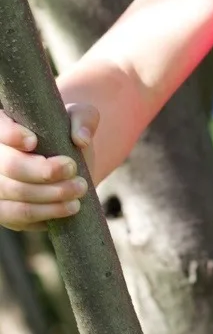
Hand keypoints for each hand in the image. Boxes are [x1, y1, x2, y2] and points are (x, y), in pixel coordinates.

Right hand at [0, 104, 97, 230]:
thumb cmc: (68, 140)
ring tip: (79, 188)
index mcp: (7, 127)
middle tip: (73, 169)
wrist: (70, 174)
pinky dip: (47, 212)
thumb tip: (81, 139)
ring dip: (51, 193)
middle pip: (9, 165)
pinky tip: (70, 206)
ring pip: (16, 192)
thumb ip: (84, 118)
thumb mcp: (81, 120)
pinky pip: (19, 215)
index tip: (33, 142)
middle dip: (44, 170)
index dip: (11, 135)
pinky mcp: (4, 210)